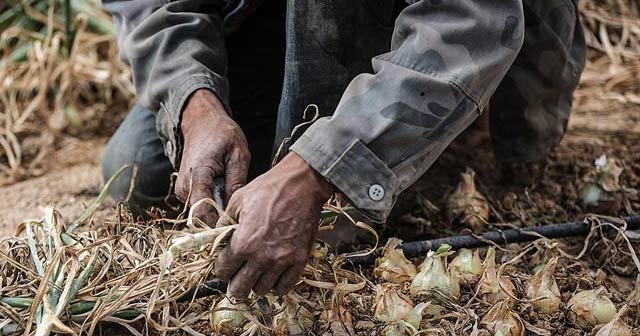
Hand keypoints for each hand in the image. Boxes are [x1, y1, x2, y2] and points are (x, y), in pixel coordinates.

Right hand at [175, 89, 250, 224]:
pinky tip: (228, 198)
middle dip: (222, 221)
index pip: (203, 214)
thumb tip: (236, 209)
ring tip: (236, 205)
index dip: (220, 224)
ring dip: (218, 214)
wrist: (201, 121)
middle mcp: (185, 187)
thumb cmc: (222, 134)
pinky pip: (200, 207)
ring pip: (201, 214)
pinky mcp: (186, 191)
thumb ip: (237, 182)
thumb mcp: (239, 154)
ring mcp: (183, 190)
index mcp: (198, 176)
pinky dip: (214, 207)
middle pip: (202, 218)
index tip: (239, 226)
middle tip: (243, 217)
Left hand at [214, 152, 333, 296]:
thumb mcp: (237, 201)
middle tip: (236, 276)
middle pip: (240, 288)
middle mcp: (261, 257)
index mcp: (242, 243)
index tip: (224, 264)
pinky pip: (286, 286)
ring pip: (262, 290)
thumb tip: (218, 237)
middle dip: (234, 283)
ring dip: (255, 284)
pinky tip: (274, 276)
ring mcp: (282, 261)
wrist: (302, 184)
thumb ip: (224, 223)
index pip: (222, 272)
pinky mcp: (300, 260)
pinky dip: (278, 285)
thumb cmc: (269, 189)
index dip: (220, 268)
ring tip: (256, 274)